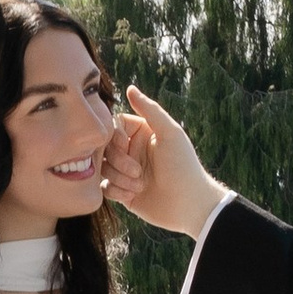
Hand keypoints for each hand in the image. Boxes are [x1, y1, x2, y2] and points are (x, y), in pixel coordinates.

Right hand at [104, 83, 223, 238]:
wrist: (189, 205)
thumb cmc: (183, 166)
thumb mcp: (170, 133)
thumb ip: (150, 110)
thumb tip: (130, 88)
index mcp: (143, 133)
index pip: (114, 125)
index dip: (114, 136)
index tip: (124, 145)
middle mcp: (133, 150)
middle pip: (105, 147)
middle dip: (118, 161)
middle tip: (138, 171)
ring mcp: (126, 172)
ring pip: (103, 168)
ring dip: (119, 177)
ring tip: (140, 185)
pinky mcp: (123, 191)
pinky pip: (105, 188)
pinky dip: (116, 191)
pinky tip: (133, 195)